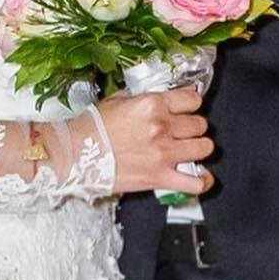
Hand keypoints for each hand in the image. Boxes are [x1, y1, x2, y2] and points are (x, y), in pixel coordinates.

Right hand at [98, 88, 214, 196]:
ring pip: (204, 148)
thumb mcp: (117, 100)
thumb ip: (143, 97)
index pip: (192, 100)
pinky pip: (195, 182)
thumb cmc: (91, 128)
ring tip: (190, 149)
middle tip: (183, 131)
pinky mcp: (160, 178)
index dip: (190, 104)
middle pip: (200, 124)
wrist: (74, 154)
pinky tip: (200, 176)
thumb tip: (159, 97)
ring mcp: (163, 154)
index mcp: (152, 104)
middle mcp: (162, 127)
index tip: (187, 108)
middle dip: (193, 127)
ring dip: (199, 148)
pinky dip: (202, 180)